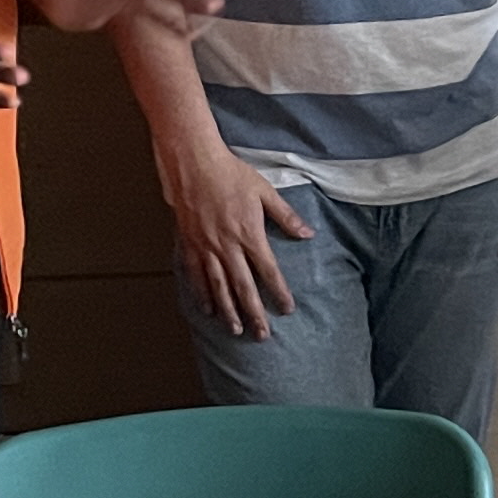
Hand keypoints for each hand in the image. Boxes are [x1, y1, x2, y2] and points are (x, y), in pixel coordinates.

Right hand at [166, 143, 313, 339]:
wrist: (194, 163)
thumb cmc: (230, 174)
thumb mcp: (265, 191)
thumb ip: (286, 216)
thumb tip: (308, 234)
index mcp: (249, 233)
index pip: (268, 271)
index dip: (279, 292)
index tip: (287, 309)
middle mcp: (227, 245)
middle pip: (243, 287)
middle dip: (254, 313)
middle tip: (261, 334)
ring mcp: (206, 247)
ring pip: (219, 287)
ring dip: (229, 311)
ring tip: (236, 329)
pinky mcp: (190, 244)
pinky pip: (196, 275)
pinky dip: (202, 294)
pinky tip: (208, 309)